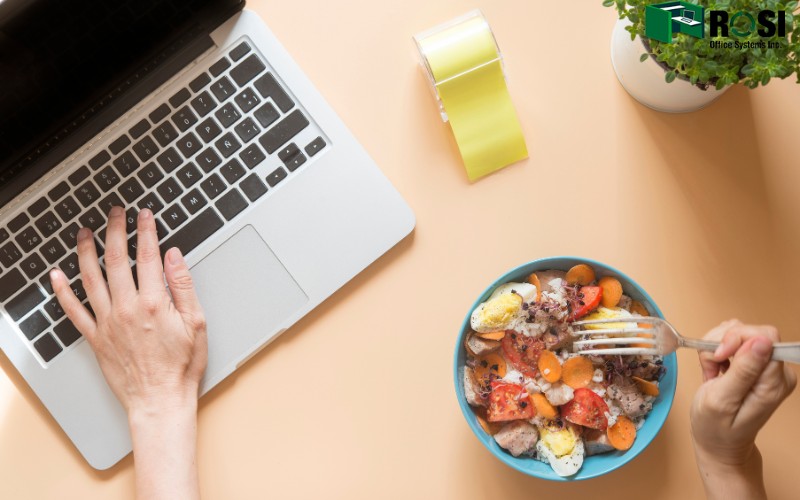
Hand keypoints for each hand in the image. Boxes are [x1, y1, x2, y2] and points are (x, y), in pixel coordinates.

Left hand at [50, 206, 207, 411]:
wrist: (160, 400)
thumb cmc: (181, 366)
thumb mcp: (197, 323)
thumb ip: (184, 286)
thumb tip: (174, 256)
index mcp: (155, 303)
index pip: (148, 257)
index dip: (146, 231)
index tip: (144, 215)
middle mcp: (127, 309)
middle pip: (116, 261)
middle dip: (115, 232)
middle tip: (115, 213)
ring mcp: (108, 323)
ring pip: (91, 279)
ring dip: (86, 252)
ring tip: (85, 233)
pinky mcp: (96, 338)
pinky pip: (73, 311)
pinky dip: (63, 292)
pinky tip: (57, 275)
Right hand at [690, 320, 795, 498]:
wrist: (718, 442)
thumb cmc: (716, 427)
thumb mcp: (722, 401)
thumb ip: (743, 371)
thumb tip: (762, 342)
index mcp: (774, 382)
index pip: (764, 336)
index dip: (736, 339)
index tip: (718, 356)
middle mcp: (777, 371)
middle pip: (751, 331)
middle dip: (722, 343)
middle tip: (711, 367)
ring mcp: (767, 366)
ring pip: (740, 331)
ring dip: (717, 346)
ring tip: (712, 370)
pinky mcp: (756, 362)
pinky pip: (736, 338)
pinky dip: (719, 348)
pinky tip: (715, 366)